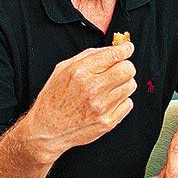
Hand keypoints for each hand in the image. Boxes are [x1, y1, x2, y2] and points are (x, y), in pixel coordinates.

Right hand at [27, 42, 135, 159]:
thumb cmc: (53, 99)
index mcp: (81, 72)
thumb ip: (89, 56)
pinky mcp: (108, 121)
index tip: (127, 48)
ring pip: (130, 86)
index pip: (115, 55)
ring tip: (110, 88)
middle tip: (119, 69)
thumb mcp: (63, 69)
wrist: (47, 130)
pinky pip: (128, 104)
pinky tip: (108, 101)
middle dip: (126, 66)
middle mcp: (93, 88)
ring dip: (124, 84)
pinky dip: (122, 101)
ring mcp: (102, 106)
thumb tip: (112, 48)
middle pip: (128, 69)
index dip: (126, 49)